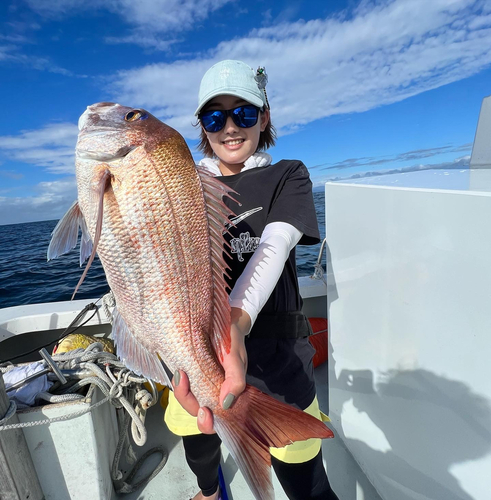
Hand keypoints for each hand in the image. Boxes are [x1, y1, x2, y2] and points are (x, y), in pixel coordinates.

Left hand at [172, 307, 249, 433]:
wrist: (226, 321)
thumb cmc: (233, 339)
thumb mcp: (236, 357)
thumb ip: (236, 379)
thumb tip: (226, 403)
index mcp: (228, 393)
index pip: (217, 419)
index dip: (208, 422)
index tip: (204, 411)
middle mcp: (213, 392)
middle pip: (197, 410)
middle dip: (188, 401)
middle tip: (184, 382)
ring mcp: (201, 383)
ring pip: (188, 399)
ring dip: (181, 391)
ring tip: (180, 373)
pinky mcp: (191, 373)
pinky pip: (183, 385)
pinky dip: (179, 382)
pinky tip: (179, 371)